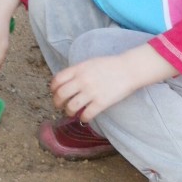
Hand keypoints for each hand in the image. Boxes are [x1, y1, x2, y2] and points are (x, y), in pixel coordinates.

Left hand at [50, 44, 177, 122]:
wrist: (128, 69)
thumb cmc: (109, 65)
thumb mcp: (89, 63)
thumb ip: (77, 71)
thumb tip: (65, 82)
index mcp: (78, 69)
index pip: (57, 80)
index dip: (53, 89)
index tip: (54, 93)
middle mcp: (82, 80)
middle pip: (61, 95)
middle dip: (57, 102)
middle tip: (59, 106)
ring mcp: (91, 92)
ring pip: (71, 107)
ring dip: (68, 112)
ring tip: (71, 112)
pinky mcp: (101, 103)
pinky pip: (86, 114)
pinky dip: (83, 118)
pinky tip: (84, 117)